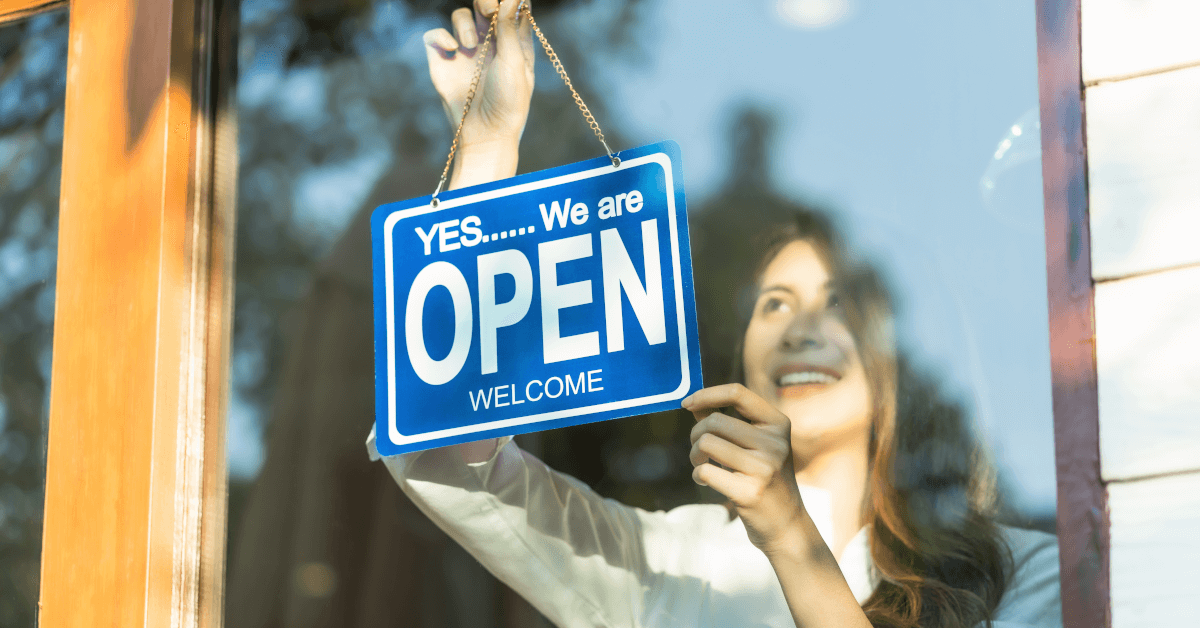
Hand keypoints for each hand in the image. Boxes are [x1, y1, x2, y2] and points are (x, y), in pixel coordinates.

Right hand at [423, 0, 534, 157]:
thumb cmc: (507, 101)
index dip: (509, 2)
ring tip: (471, 46)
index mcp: (513, 42)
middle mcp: (489, 43)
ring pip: (460, 16)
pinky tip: (453, 52)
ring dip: (465, 25)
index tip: (506, 4)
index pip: (512, 9)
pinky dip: (442, 36)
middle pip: (484, 5)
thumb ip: (509, 26)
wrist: (484, 131)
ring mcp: (465, 50)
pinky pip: (436, 34)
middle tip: (488, 10)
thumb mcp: (513, 62)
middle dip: (485, 2)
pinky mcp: (443, 59)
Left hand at [684, 384, 806, 554]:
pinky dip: (698, 474)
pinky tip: (706, 480)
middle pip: (715, 421)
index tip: (686, 403)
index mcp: (778, 424)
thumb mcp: (755, 445)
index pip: (738, 393)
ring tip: (702, 465)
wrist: (786, 524)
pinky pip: (705, 470)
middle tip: (698, 449)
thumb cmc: (763, 479)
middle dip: (696, 433)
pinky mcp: (750, 492)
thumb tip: (694, 402)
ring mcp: (765, 468)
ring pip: (707, 443)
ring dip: (695, 454)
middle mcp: (775, 443)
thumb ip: (728, 422)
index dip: (706, 394)